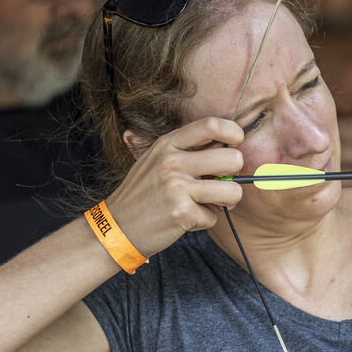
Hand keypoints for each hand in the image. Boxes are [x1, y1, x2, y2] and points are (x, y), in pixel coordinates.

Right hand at [105, 117, 246, 256]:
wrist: (117, 227)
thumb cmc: (144, 194)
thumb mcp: (158, 161)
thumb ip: (189, 151)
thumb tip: (229, 148)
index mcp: (168, 144)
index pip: (213, 125)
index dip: (234, 134)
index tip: (234, 146)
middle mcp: (172, 161)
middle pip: (233, 159)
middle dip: (235, 175)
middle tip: (221, 184)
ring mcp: (176, 187)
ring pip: (233, 191)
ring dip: (226, 202)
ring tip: (208, 203)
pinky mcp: (182, 212)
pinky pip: (214, 217)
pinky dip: (204, 221)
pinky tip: (185, 219)